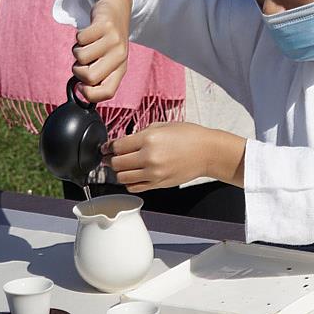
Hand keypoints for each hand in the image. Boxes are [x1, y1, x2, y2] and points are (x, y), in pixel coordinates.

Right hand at [72, 0, 131, 102]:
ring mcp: (114, 40)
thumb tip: (79, 91)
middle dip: (78, 70)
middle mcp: (120, 56)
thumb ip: (97, 76)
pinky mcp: (105, 25)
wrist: (117, 10)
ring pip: (81, 56)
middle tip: (83, 61)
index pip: (108, 93)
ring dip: (77, 50)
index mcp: (121, 69)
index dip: (90, 94)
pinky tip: (89, 32)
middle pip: (90, 77)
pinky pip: (80, 38)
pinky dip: (79, 36)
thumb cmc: (107, 41)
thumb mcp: (108, 60)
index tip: (81, 86)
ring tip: (87, 43)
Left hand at [102, 123, 246, 191]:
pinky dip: (130, 182)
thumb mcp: (163, 126)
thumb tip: (124, 142)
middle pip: (116, 163)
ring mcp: (153, 173)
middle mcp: (149, 157)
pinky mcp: (158, 184)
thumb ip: (141, 133)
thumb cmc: (189, 136)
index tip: (106, 147)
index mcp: (149, 139)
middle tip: (111, 156)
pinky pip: (134, 187)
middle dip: (111, 159)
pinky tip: (134, 174)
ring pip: (122, 178)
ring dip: (119, 172)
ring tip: (124, 166)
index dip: (108, 147)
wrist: (207, 152)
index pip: (117, 146)